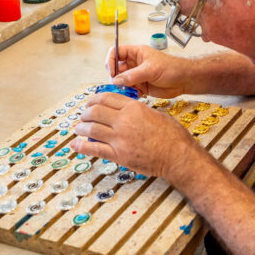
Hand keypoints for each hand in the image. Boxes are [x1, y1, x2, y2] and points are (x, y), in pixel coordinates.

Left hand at [73, 92, 198, 177]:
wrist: (178, 156)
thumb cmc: (172, 136)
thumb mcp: (156, 114)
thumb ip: (138, 111)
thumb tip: (128, 111)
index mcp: (134, 108)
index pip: (106, 98)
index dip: (94, 99)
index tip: (90, 103)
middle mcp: (124, 121)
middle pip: (95, 111)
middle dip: (85, 112)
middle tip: (83, 116)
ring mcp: (120, 138)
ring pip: (91, 128)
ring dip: (81, 128)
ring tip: (79, 128)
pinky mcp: (119, 155)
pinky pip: (95, 149)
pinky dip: (82, 146)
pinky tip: (75, 144)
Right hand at [106, 44, 191, 97]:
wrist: (185, 80)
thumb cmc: (172, 68)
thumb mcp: (151, 69)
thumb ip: (133, 75)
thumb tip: (116, 81)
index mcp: (136, 53)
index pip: (115, 52)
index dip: (111, 60)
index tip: (112, 71)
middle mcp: (134, 63)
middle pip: (116, 69)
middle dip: (115, 78)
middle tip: (118, 86)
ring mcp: (137, 75)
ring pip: (121, 81)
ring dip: (122, 88)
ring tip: (127, 93)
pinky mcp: (141, 86)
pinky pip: (129, 90)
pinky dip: (129, 94)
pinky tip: (136, 96)